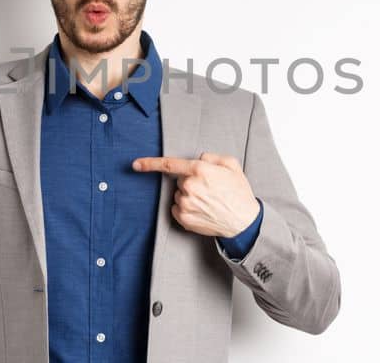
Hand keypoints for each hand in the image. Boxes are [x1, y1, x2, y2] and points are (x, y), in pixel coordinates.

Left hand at [133, 152, 260, 237]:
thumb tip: (198, 159)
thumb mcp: (232, 165)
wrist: (244, 222)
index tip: (136, 164)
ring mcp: (185, 204)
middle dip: (191, 182)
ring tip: (209, 202)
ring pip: (179, 195)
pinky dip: (187, 209)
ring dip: (189, 196)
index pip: (169, 164)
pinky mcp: (184, 218)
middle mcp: (189, 186)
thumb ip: (212, 157)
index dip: (149, 163)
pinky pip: (177, 208)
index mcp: (199, 170)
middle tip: (210, 190)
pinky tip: (203, 210)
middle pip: (180, 180)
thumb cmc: (239, 193)